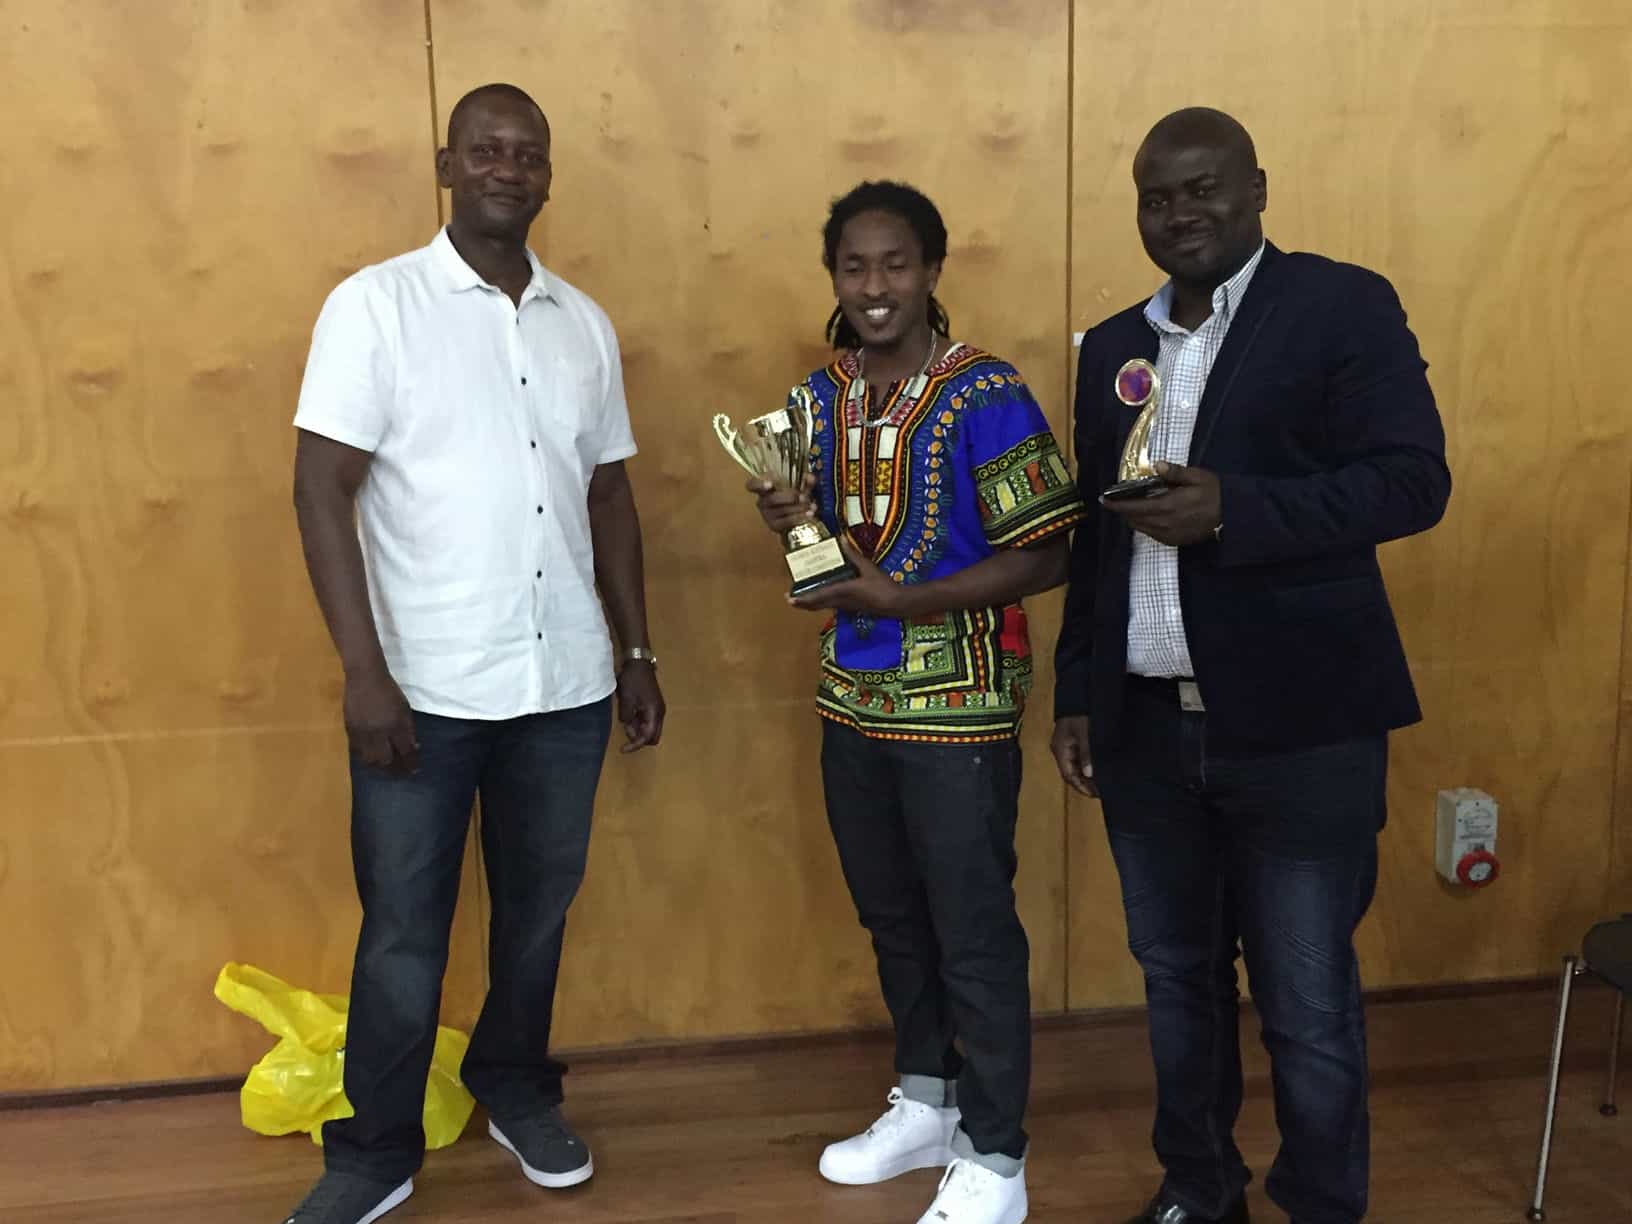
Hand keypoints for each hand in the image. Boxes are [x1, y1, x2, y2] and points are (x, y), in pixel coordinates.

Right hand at [344, 667, 417, 773]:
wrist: (364, 678)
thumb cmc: (389, 691)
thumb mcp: (405, 708)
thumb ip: (408, 729)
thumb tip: (413, 747)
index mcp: (396, 725)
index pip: (406, 751)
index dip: (411, 763)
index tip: (414, 770)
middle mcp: (379, 732)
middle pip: (386, 760)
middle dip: (395, 769)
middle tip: (400, 771)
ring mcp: (362, 732)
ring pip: (370, 759)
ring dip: (379, 765)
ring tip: (385, 766)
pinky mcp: (350, 730)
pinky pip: (357, 751)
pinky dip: (365, 756)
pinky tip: (371, 756)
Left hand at [615, 660, 664, 752]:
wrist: (639, 663)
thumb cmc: (633, 679)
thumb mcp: (626, 699)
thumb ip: (627, 716)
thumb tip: (627, 725)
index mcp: (654, 712)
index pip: (647, 737)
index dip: (635, 745)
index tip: (623, 749)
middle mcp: (659, 713)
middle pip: (652, 736)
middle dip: (638, 738)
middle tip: (625, 730)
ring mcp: (657, 710)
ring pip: (649, 729)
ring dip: (637, 729)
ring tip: (625, 718)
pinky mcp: (652, 706)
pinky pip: (647, 721)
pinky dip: (638, 722)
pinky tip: (628, 715)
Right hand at [748, 473, 816, 534]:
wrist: (793, 517)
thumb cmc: (792, 497)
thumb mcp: (798, 486)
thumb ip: (804, 480)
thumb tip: (810, 478)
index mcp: (764, 487)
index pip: (752, 484)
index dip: (759, 484)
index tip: (770, 484)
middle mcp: (762, 501)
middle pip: (772, 499)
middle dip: (790, 497)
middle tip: (803, 497)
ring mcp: (766, 514)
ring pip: (782, 510)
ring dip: (799, 507)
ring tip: (811, 506)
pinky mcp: (774, 525)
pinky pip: (787, 521)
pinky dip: (800, 517)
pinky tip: (809, 514)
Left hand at [788, 538, 904, 617]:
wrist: (896, 604)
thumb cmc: (882, 586)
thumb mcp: (868, 567)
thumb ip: (853, 555)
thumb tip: (841, 538)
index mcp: (843, 591)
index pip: (818, 596)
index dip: (803, 599)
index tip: (789, 599)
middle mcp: (841, 601)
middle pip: (817, 605)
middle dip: (802, 603)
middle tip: (790, 599)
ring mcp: (846, 606)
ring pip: (824, 606)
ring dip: (811, 603)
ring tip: (802, 597)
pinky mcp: (852, 608)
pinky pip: (832, 605)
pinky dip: (823, 602)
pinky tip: (823, 596)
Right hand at [1050, 716, 1095, 795]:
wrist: (1075, 698)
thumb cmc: (1078, 714)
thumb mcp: (1084, 735)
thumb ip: (1086, 755)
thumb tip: (1088, 774)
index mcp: (1060, 750)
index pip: (1068, 775)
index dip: (1080, 787)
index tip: (1093, 794)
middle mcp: (1059, 750)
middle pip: (1070, 773)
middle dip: (1083, 783)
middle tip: (1099, 791)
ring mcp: (1064, 746)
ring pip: (1073, 767)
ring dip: (1085, 775)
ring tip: (1099, 782)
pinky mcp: (1069, 742)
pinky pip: (1076, 759)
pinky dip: (1085, 766)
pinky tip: (1095, 769)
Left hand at [1101, 461, 1221, 546]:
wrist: (1232, 516)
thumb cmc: (1215, 493)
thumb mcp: (1197, 477)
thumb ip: (1174, 472)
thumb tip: (1156, 465)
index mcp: (1167, 506)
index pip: (1133, 507)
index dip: (1116, 505)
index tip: (1104, 500)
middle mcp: (1164, 523)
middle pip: (1134, 519)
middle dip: (1123, 511)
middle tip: (1117, 501)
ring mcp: (1169, 535)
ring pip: (1141, 528)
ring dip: (1134, 518)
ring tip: (1131, 507)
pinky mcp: (1174, 541)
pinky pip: (1152, 535)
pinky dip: (1145, 526)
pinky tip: (1148, 517)